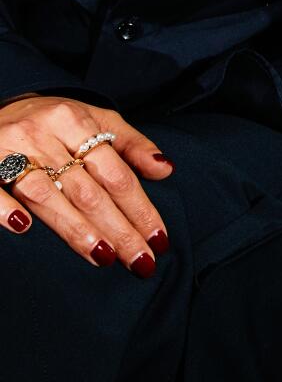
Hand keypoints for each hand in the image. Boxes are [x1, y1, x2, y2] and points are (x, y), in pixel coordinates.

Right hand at [0, 95, 172, 274]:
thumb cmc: (53, 119)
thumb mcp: (95, 119)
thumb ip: (131, 145)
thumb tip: (165, 170)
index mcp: (75, 120)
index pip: (116, 173)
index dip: (140, 208)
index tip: (159, 240)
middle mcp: (43, 133)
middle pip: (87, 189)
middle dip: (118, 229)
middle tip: (140, 262)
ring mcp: (9, 148)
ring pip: (47, 194)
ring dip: (75, 228)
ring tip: (103, 257)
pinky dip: (5, 209)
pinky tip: (24, 229)